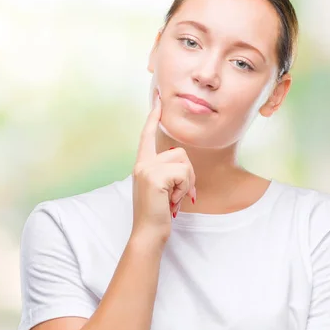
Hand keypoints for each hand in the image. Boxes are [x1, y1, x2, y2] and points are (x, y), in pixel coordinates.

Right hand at [130, 89, 196, 243]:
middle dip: (188, 175)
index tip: (158, 97)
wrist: (148, 232)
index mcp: (142, 164)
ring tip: (173, 198)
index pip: (147, 134)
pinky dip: (184, 189)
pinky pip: (183, 173)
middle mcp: (142, 163)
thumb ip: (168, 172)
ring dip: (186, 183)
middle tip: (179, 195)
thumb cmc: (158, 213)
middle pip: (180, 152)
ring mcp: (146, 169)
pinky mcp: (154, 176)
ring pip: (184, 162)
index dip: (153, 116)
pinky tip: (172, 201)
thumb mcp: (162, 188)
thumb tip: (183, 165)